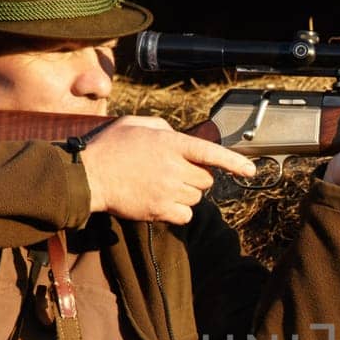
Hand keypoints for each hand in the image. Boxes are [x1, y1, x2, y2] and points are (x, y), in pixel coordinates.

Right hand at [81, 116, 256, 223]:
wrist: (88, 176)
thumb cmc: (109, 147)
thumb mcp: (136, 124)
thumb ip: (163, 127)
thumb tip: (177, 135)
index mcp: (170, 143)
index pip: (211, 152)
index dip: (234, 162)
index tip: (251, 171)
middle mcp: (173, 167)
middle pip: (206, 180)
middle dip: (196, 177)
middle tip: (175, 173)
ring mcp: (168, 191)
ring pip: (197, 198)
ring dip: (186, 194)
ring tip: (162, 186)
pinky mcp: (160, 211)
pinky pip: (186, 215)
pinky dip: (179, 212)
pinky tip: (163, 202)